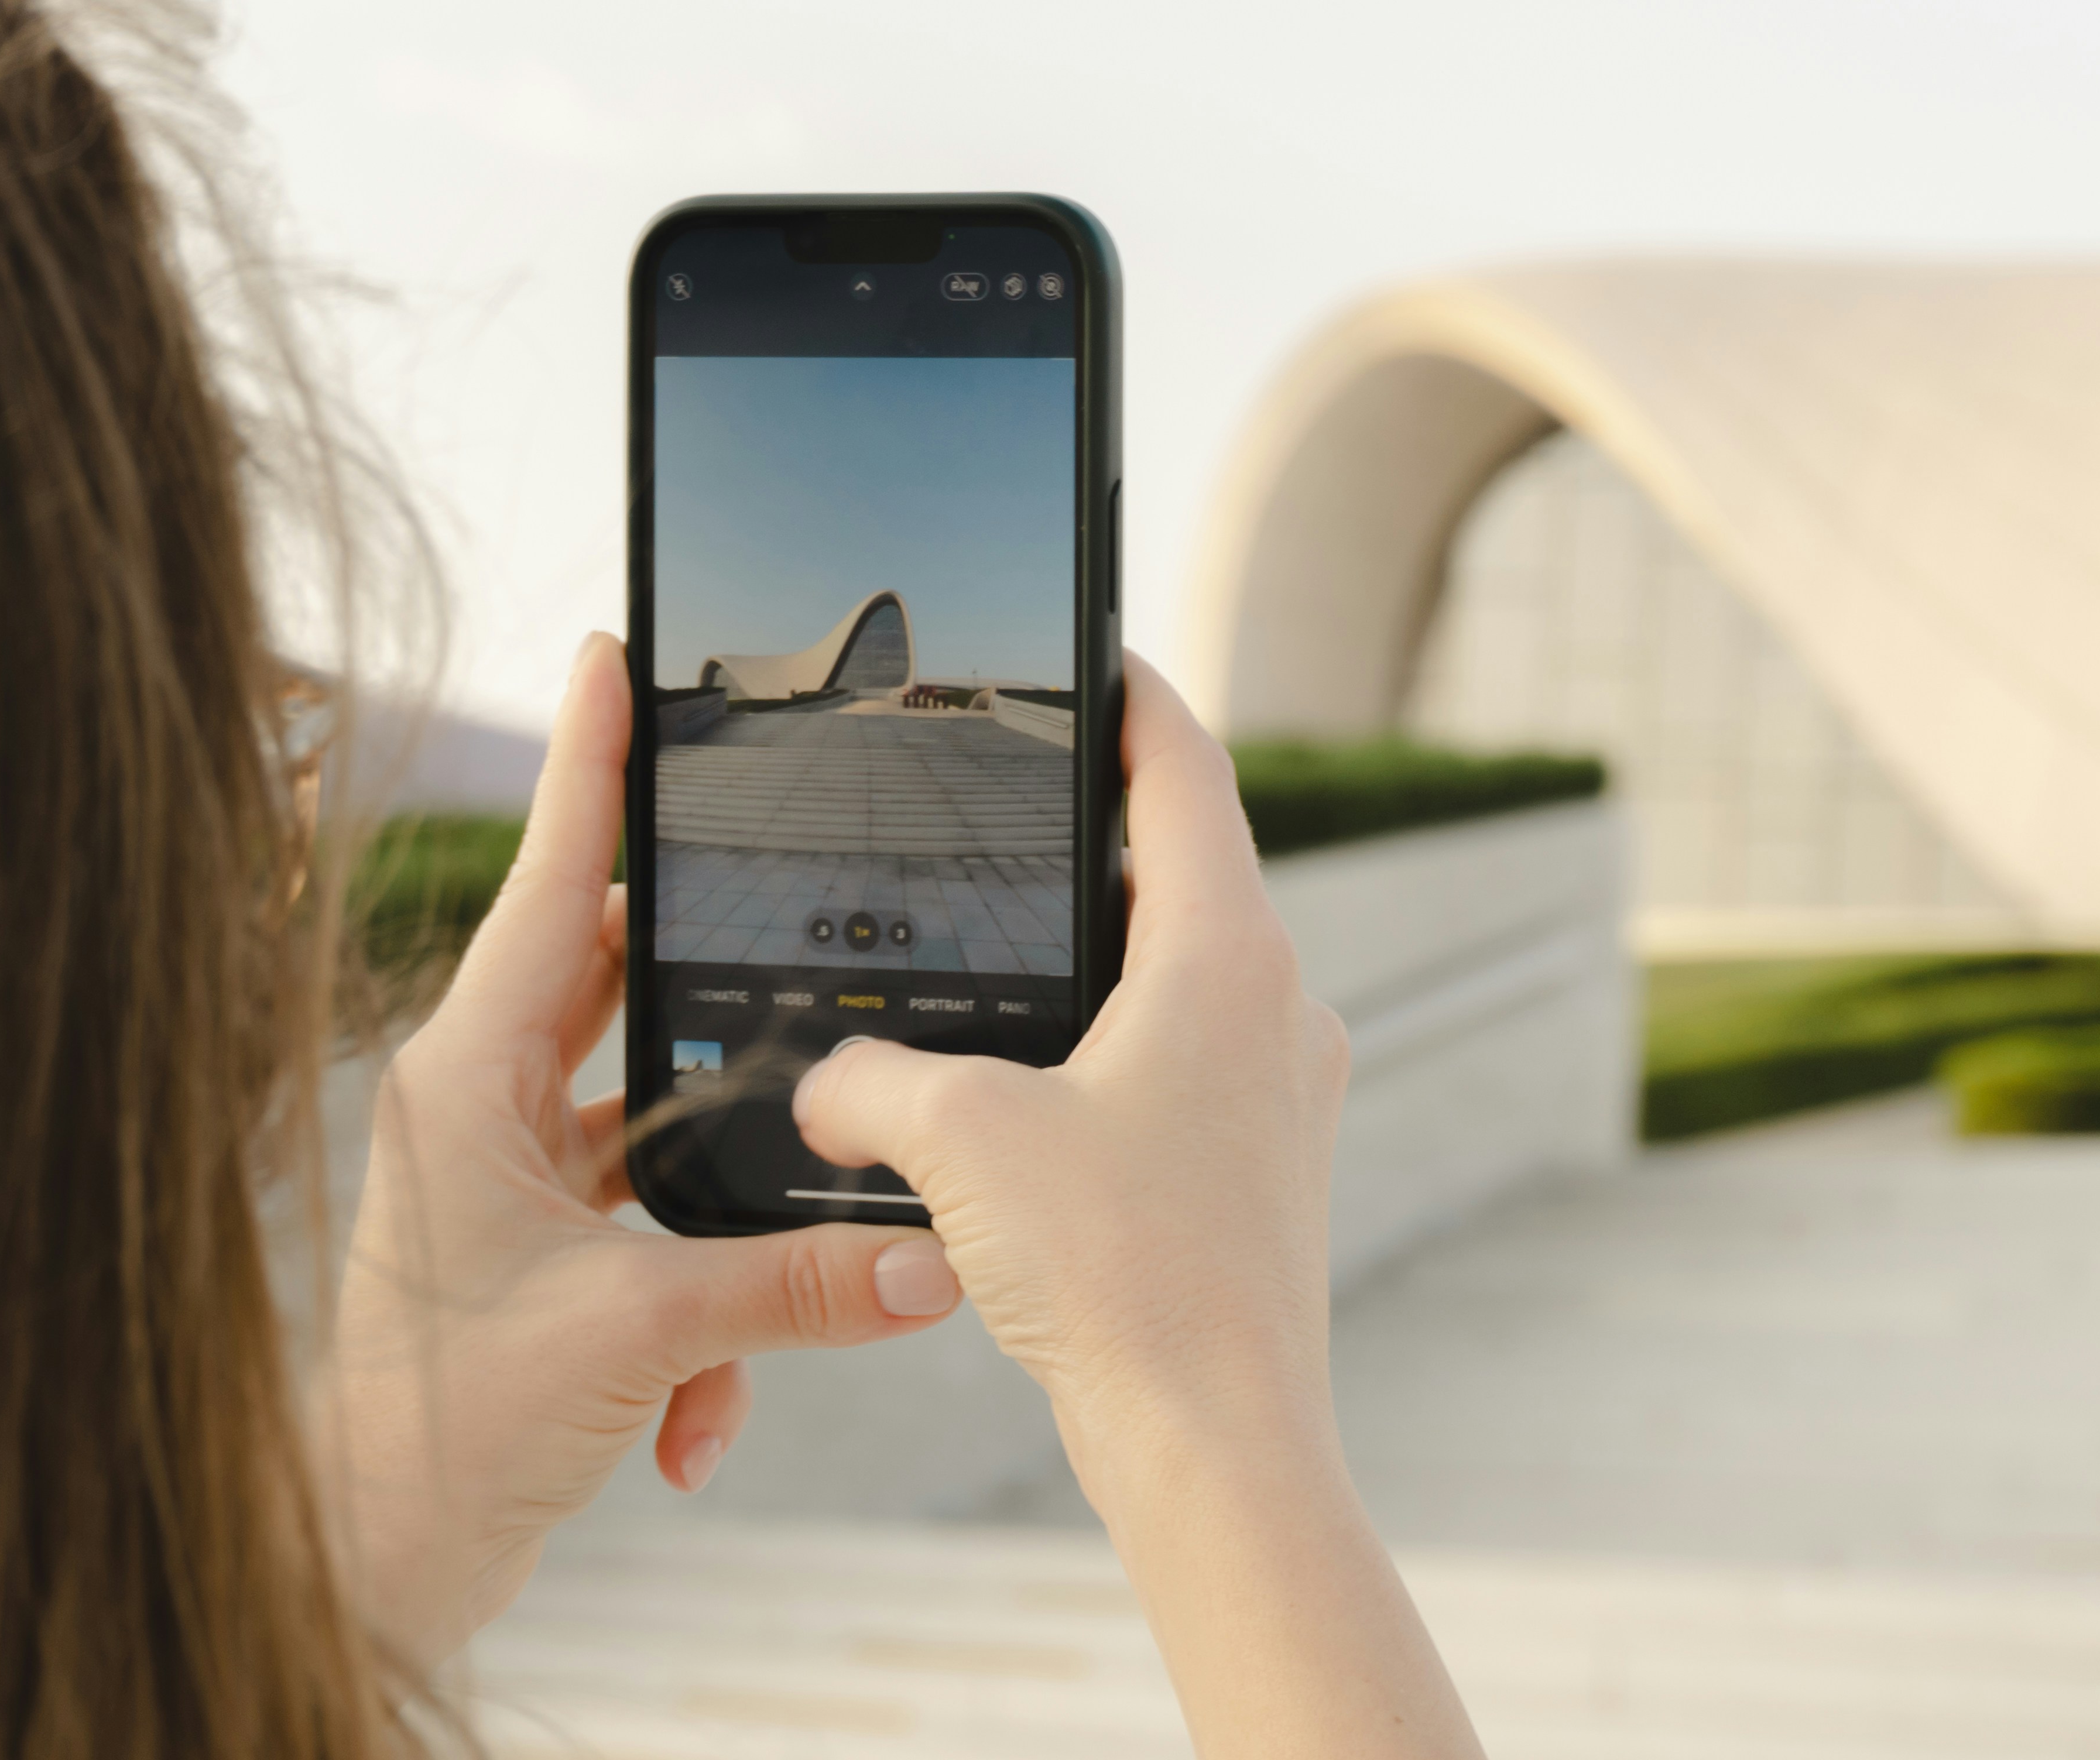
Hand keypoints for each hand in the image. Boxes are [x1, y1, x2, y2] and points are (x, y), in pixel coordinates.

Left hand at [321, 634, 964, 1663]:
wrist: (382, 1564)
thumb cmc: (445, 1432)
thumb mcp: (634, 1337)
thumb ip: (790, 1289)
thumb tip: (926, 1259)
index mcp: (467, 1076)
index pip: (545, 882)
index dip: (589, 764)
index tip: (617, 656)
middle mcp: (483, 1106)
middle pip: (618, 983)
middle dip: (711, 987)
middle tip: (784, 911)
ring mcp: (511, 1180)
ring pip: (655, 1128)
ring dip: (720, 1213)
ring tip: (737, 1312)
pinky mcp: (545, 1252)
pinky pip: (652, 1232)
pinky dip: (699, 1314)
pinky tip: (698, 1414)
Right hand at [789, 654, 1482, 1756]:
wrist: (1216, 1447)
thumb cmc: (1119, 1275)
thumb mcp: (958, 1142)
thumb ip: (869, 1083)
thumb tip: (820, 1081)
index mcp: (1227, 954)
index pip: (1186, 768)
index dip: (1131, 694)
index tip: (1089, 651)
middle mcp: (1278, 1007)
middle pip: (1189, 868)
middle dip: (1097, 834)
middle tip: (1012, 803)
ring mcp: (1279, 1095)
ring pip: (1185, 978)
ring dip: (1101, 957)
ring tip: (1002, 956)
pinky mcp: (1260, 1172)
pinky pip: (1182, 1068)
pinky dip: (1110, 1051)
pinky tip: (1027, 1098)